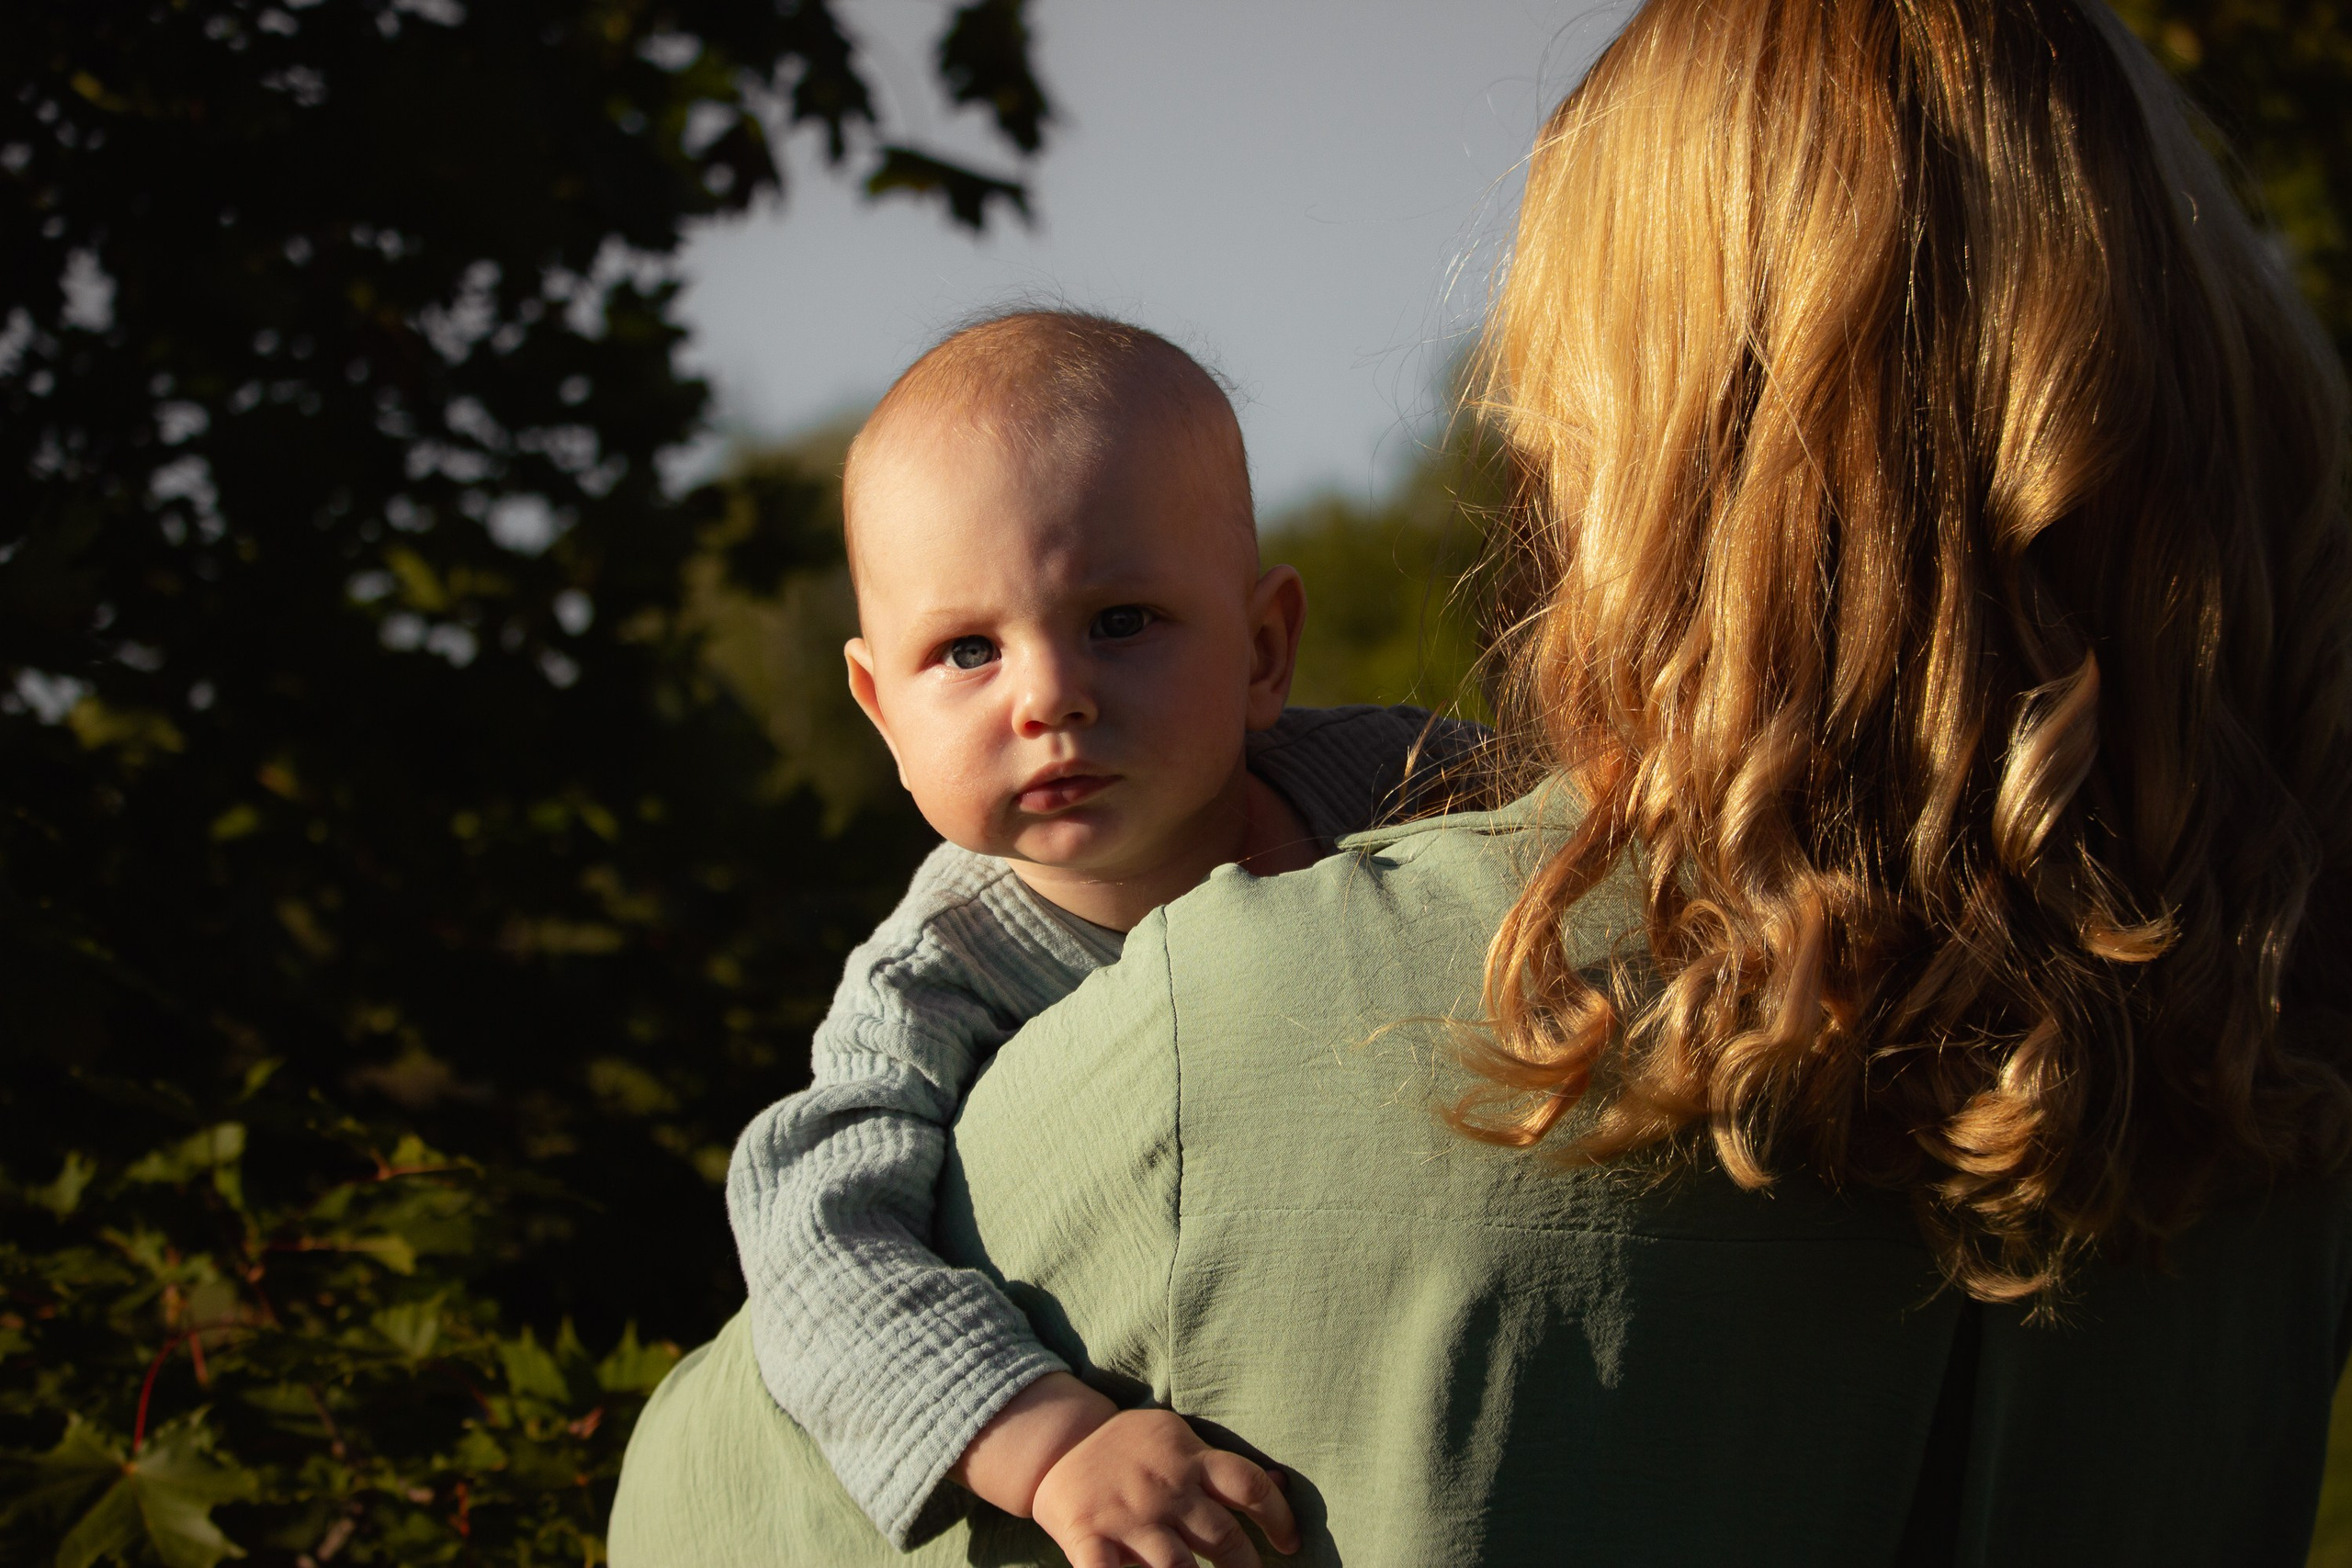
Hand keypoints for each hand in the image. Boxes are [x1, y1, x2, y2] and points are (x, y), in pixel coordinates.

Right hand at [1030, 1407, 1299, 1567]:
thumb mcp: (1177, 1439)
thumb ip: (1221, 1467)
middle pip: (1222, 1536)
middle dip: (1246, 1567)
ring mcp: (1127, 1517)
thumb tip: (1280, 1486)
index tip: (1289, 1544)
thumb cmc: (1129, 1447)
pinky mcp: (1090, 1538)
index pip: (1249, 1486)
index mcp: (1189, 1460)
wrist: (1059, 1442)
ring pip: (1176, 1567)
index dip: (1278, 1517)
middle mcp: (1165, 1490)